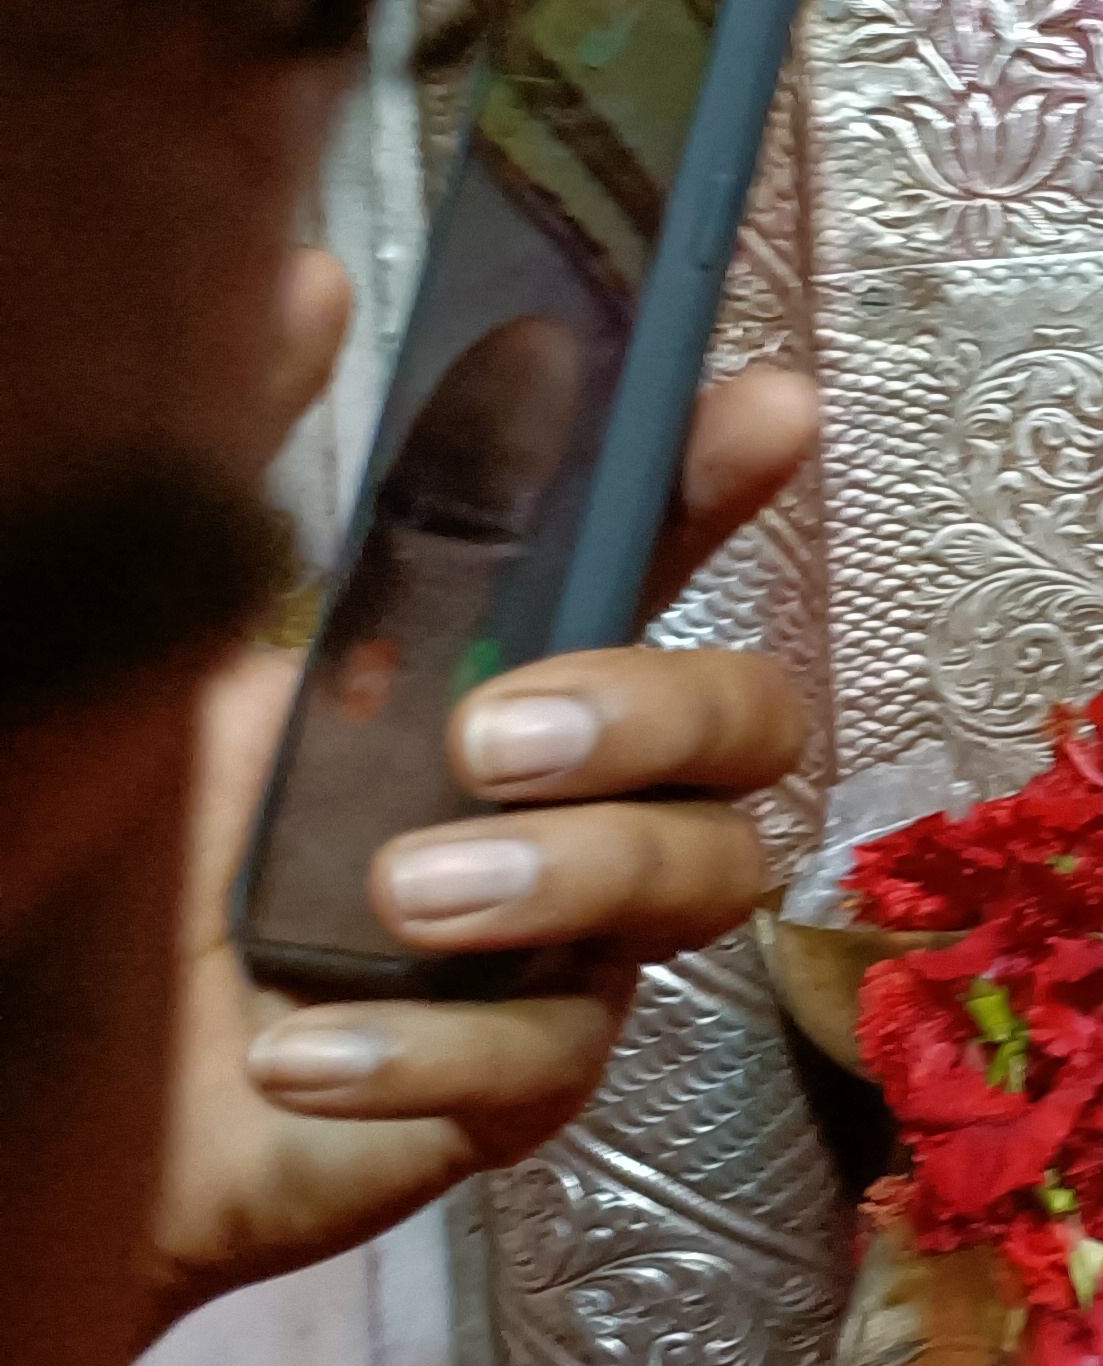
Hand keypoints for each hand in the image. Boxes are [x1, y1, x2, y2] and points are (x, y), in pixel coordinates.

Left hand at [147, 250, 818, 1320]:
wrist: (41, 1090)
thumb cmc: (111, 866)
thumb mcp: (167, 662)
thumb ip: (239, 479)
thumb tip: (310, 274)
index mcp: (478, 670)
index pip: (637, 552)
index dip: (720, 477)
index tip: (767, 408)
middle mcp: (554, 798)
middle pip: (751, 724)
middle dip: (661, 711)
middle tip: (494, 740)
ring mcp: (556, 945)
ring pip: (704, 882)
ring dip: (568, 881)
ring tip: (398, 903)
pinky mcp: (514, 1089)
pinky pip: (558, 1058)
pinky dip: (433, 1048)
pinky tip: (300, 1052)